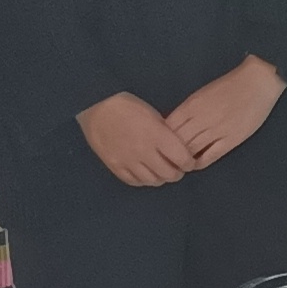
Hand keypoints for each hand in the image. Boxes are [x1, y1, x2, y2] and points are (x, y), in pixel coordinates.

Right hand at [80, 91, 199, 186]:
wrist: (97, 106)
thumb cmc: (128, 106)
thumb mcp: (154, 115)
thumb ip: (166, 134)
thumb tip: (178, 149)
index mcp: (158, 135)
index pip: (182, 159)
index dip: (189, 163)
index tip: (189, 162)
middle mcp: (144, 151)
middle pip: (169, 174)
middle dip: (177, 173)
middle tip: (177, 168)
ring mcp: (128, 161)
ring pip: (152, 181)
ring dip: (161, 178)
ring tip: (161, 171)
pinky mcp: (114, 165)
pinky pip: (133, 181)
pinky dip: (143, 180)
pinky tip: (145, 173)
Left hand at [165, 55, 285, 167]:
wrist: (257, 82)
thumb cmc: (230, 85)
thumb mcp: (202, 94)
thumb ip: (188, 110)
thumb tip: (175, 127)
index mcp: (191, 105)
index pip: (168, 128)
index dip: (161, 139)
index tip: (160, 145)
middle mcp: (200, 119)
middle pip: (176, 141)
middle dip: (169, 152)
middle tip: (166, 159)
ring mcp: (216, 130)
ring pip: (191, 150)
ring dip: (182, 159)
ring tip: (179, 164)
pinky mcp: (231, 140)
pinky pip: (210, 156)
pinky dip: (199, 163)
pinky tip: (195, 164)